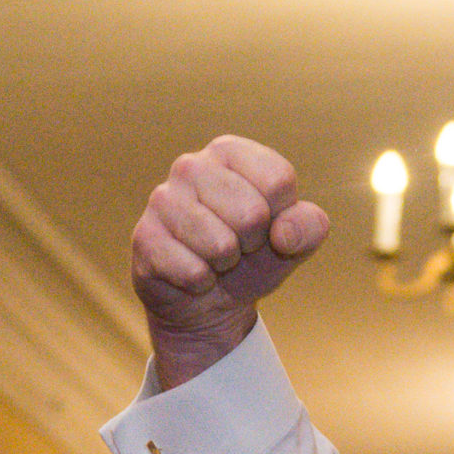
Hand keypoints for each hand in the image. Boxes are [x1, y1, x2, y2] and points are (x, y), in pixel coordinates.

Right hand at [130, 136, 330, 386]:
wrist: (207, 302)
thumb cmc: (253, 258)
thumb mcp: (294, 241)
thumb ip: (309, 227)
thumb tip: (284, 234)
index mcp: (230, 151)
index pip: (279, 180)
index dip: (282, 217)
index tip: (266, 224)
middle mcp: (191, 165)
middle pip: (252, 214)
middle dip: (252, 244)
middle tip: (237, 246)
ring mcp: (162, 200)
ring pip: (221, 245)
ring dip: (226, 265)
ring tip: (215, 259)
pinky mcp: (144, 238)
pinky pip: (193, 272)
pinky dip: (202, 284)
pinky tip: (191, 274)